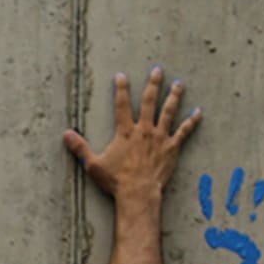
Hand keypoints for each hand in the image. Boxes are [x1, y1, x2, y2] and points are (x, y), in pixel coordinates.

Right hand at [63, 68, 199, 205]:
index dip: (121, 89)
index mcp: (125, 132)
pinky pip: (184, 132)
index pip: (122, 105)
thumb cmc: (116, 180)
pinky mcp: (171, 148)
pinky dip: (192, 121)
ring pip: (169, 112)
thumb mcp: (93, 164)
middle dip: (154, 84)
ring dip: (174, 96)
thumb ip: (80, 148)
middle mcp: (144, 130)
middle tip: (158, 70)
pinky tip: (198, 112)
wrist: (138, 192)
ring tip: (179, 84)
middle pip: (150, 101)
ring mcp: (160, 138)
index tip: (122, 76)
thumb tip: (65, 135)